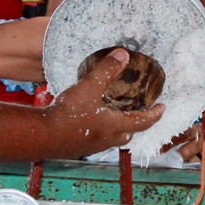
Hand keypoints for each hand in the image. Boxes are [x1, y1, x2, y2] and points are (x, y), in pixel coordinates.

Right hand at [47, 48, 164, 156]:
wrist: (41, 136)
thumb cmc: (68, 114)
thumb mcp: (89, 87)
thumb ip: (107, 70)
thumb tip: (123, 54)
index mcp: (116, 125)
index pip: (144, 121)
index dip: (155, 114)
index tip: (162, 108)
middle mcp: (108, 139)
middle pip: (130, 133)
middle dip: (137, 123)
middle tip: (139, 112)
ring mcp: (94, 147)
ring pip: (114, 139)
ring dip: (118, 130)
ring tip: (115, 116)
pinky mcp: (80, 150)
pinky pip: (98, 142)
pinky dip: (101, 133)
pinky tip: (91, 124)